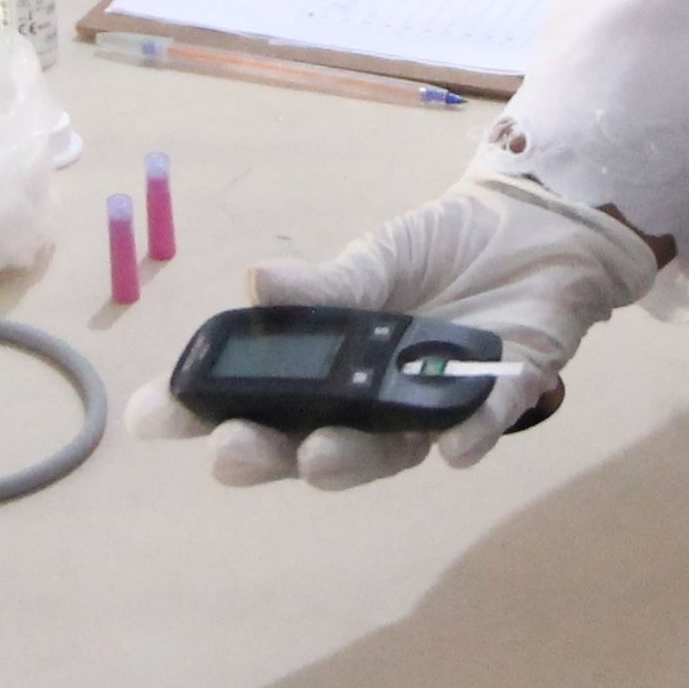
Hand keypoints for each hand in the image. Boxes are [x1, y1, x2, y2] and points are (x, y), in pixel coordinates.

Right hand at [128, 173, 659, 485]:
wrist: (538, 227)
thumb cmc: (443, 251)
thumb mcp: (378, 258)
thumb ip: (326, 285)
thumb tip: (257, 284)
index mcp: (329, 371)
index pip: (255, 403)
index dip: (202, 414)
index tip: (150, 417)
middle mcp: (373, 403)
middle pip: (310, 446)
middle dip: (269, 455)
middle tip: (229, 453)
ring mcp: (434, 407)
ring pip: (387, 451)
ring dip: (352, 460)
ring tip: (317, 457)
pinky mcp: (503, 394)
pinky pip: (484, 423)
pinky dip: (471, 436)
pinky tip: (456, 449)